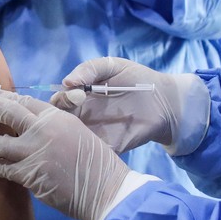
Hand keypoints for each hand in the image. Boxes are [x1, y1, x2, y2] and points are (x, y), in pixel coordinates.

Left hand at [0, 92, 132, 219]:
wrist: (104, 190)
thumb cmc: (97, 163)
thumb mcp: (78, 132)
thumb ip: (56, 127)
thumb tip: (35, 127)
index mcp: (57, 117)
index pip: (25, 101)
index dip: (7, 98)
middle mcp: (42, 130)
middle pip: (8, 113)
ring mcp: (33, 152)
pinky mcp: (28, 174)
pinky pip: (3, 168)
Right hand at [50, 57, 209, 155]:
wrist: (164, 100)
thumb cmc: (136, 79)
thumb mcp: (112, 66)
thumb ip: (89, 69)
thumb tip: (66, 81)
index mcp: (79, 98)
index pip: (57, 102)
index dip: (60, 99)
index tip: (77, 94)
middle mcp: (82, 118)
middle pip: (58, 123)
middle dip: (60, 118)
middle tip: (79, 108)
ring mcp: (94, 134)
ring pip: (70, 141)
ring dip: (69, 138)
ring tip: (81, 129)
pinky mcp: (108, 148)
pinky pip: (91, 153)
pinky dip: (86, 151)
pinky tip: (92, 143)